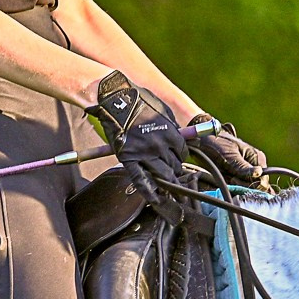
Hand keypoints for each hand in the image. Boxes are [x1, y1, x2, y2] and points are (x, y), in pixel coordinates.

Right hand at [86, 72, 185, 203]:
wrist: (115, 99)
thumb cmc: (138, 100)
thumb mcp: (162, 108)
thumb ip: (172, 125)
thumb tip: (179, 136)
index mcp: (170, 133)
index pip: (183, 152)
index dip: (181, 156)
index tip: (178, 157)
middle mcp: (159, 146)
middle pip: (175, 165)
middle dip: (176, 169)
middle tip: (174, 171)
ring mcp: (144, 154)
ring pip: (163, 175)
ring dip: (168, 181)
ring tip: (170, 185)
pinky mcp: (129, 159)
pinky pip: (141, 180)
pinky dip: (150, 192)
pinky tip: (156, 199)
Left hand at [186, 114, 268, 183]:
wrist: (200, 140)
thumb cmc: (216, 143)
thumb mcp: (229, 155)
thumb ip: (243, 167)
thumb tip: (258, 173)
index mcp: (257, 159)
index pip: (263, 181)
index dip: (250, 184)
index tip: (234, 179)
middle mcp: (254, 166)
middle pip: (254, 186)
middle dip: (240, 184)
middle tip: (228, 177)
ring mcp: (245, 172)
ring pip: (244, 188)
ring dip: (233, 184)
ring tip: (224, 174)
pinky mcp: (235, 176)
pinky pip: (235, 187)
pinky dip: (228, 185)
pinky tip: (223, 177)